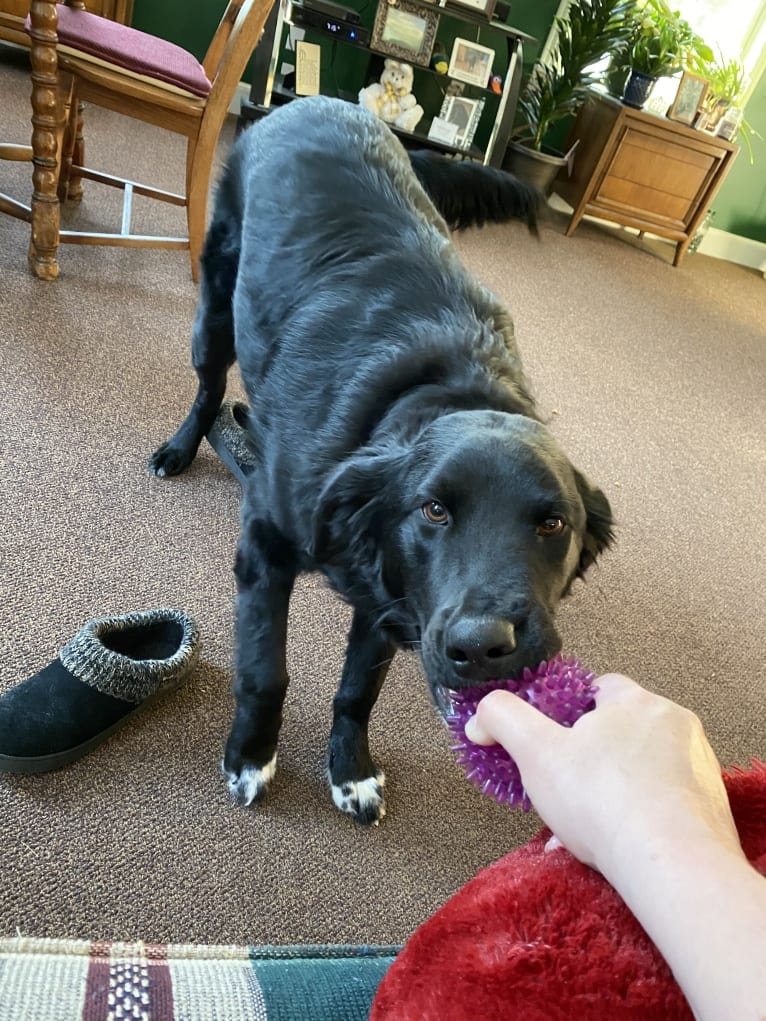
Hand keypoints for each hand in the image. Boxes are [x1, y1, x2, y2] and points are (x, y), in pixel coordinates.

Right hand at [464, 673, 741, 880]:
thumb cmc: (605, 803)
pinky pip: (662, 803)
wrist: (671, 866)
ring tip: (583, 825)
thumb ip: (503, 720)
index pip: (598, 688)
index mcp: (637, 701)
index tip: (552, 739)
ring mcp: (697, 767)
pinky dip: (636, 819)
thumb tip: (482, 714)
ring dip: (611, 793)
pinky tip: (612, 845)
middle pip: (619, 731)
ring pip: (640, 770)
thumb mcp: (536, 752)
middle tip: (564, 785)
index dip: (568, 712)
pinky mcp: (709, 807)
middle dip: (589, 759)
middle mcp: (675, 726)